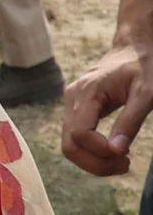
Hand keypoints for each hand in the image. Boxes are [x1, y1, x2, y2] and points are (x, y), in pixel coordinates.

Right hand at [62, 44, 150, 175]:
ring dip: (94, 161)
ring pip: (70, 146)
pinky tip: (114, 152)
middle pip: (69, 145)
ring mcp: (71, 105)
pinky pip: (76, 139)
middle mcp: (72, 99)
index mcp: (86, 93)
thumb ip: (130, 122)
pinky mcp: (77, 110)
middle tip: (125, 166)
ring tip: (122, 162)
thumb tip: (116, 151)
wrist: (133, 48)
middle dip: (95, 163)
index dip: (100, 151)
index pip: (80, 133)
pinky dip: (93, 152)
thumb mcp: (146, 93)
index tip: (126, 155)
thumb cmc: (144, 66)